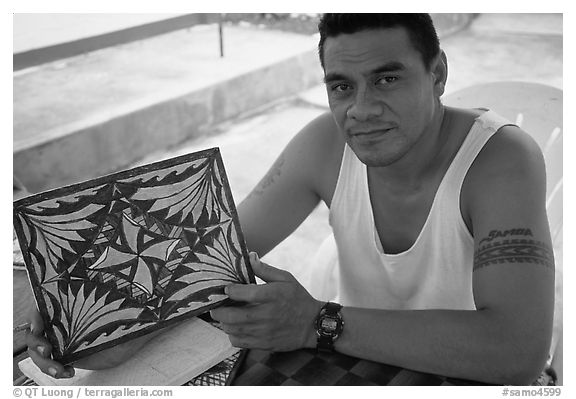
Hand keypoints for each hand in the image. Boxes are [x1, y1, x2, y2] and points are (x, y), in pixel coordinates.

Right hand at [26, 308, 158, 376]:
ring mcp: (66, 334)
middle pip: (39, 327)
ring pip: (41, 347)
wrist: (138, 333)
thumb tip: (175, 298)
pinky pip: (51, 361)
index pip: (47, 301)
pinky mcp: (68, 351)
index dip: (38, 312)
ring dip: (42, 360)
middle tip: (48, 350)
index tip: (40, 322)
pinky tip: (68, 372)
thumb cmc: (139, 312)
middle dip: (37, 340)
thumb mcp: (142, 307)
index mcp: (79, 299)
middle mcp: (68, 316)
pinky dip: (53, 369)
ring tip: (59, 369)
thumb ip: (151, 302)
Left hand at [210, 252, 322, 350]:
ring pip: (233, 330)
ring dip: (224, 322)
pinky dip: (232, 335)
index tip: (226, 289)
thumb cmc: (298, 299)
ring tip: (224, 315)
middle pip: (233, 316)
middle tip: (215, 306)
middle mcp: (267, 315)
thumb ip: (265, 269)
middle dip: (219, 310)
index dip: (231, 291)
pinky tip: (235, 328)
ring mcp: (264, 332)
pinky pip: (239, 342)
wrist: (312, 325)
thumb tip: (250, 256)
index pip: (245, 293)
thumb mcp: (286, 279)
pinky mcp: (263, 344)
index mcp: (273, 295)